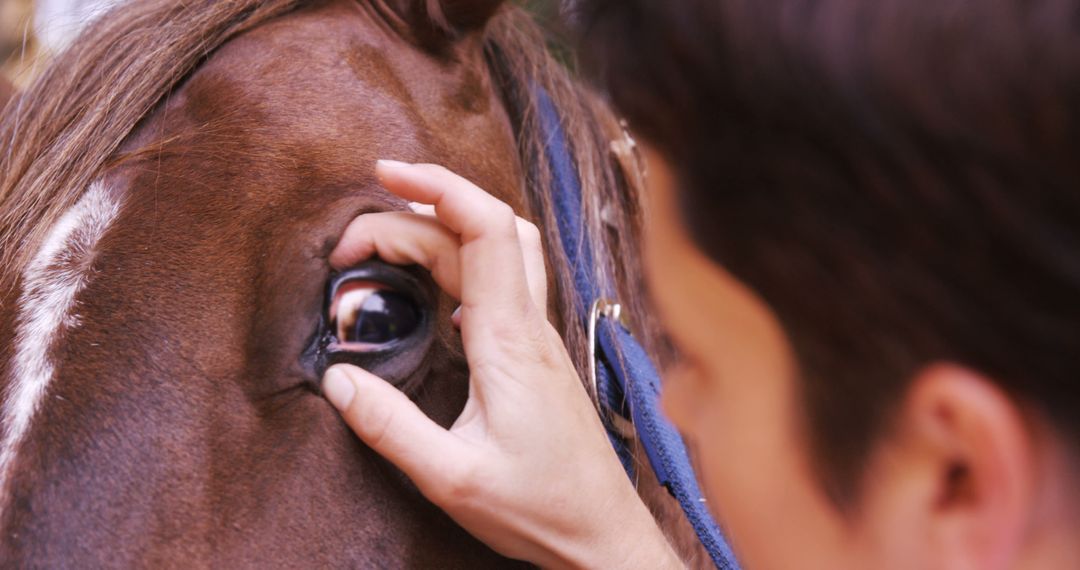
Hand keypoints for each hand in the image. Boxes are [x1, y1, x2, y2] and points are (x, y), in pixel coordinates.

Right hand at [321, 161, 681, 568]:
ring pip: (499, 251)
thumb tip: (337, 380)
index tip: (384, 175)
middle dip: (415, 213)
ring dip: (444, 231)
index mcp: (509, 341)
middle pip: (483, 230)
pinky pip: (503, 284)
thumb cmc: (541, 508)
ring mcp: (538, 338)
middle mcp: (529, 326)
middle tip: (349, 247)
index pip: (485, 228)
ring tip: (385, 246)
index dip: (438, 186)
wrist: (604, 534)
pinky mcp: (537, 356)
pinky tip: (435, 294)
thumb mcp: (451, 479)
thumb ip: (391, 429)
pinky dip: (462, 265)